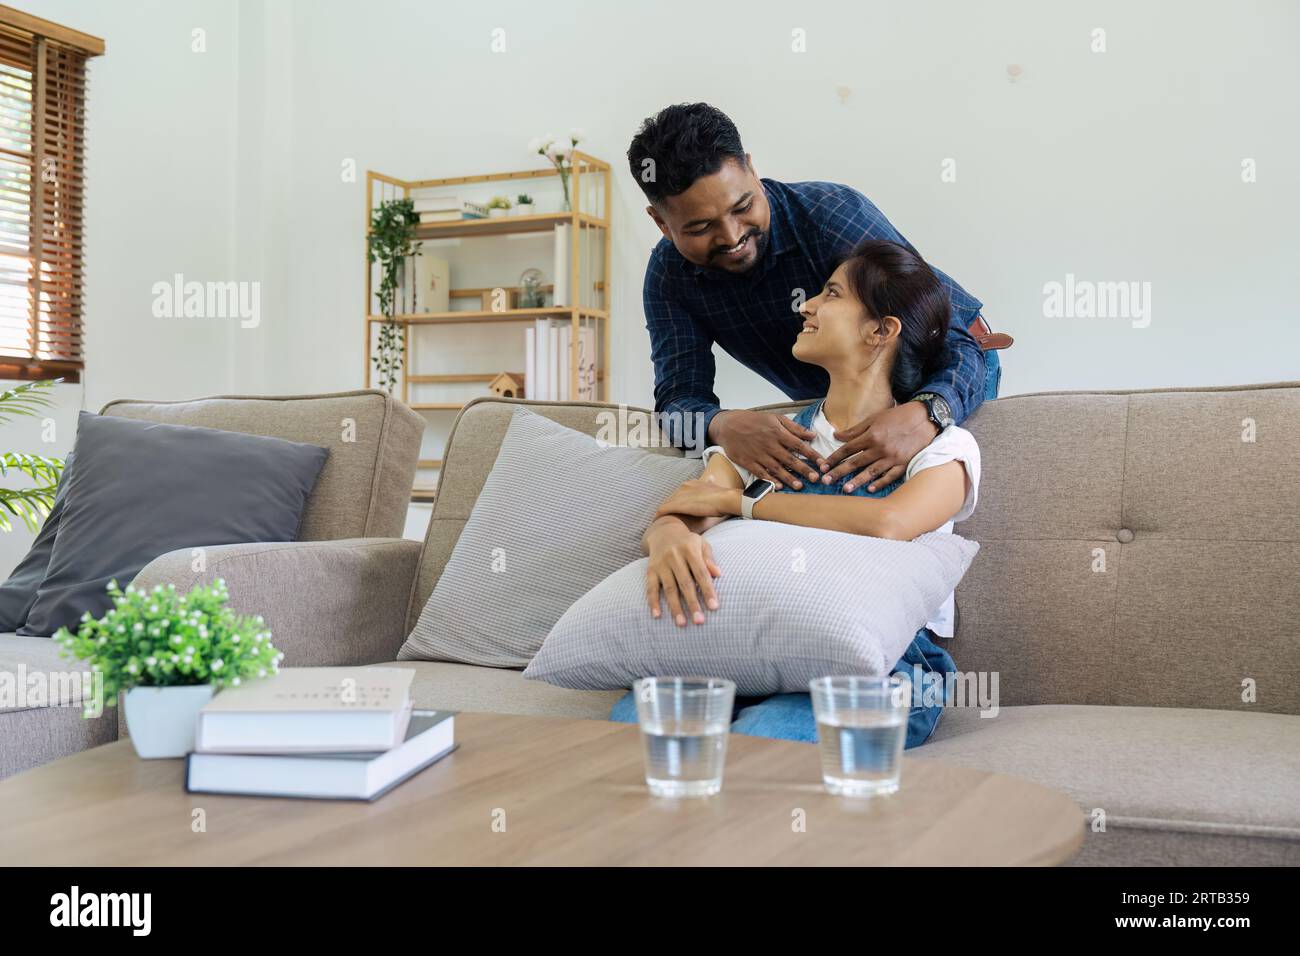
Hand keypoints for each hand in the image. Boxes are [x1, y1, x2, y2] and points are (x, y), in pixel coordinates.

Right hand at [644, 519, 721, 625]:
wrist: (663, 531)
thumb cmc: (688, 542)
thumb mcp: (701, 544)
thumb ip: (709, 559)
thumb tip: (718, 574)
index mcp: (689, 549)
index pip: (701, 573)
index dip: (707, 590)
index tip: (714, 607)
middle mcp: (674, 556)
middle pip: (685, 583)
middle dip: (692, 603)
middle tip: (699, 621)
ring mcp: (661, 564)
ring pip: (669, 588)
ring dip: (675, 607)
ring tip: (681, 624)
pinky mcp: (650, 570)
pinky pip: (651, 587)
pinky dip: (653, 602)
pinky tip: (657, 616)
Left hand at [653, 479, 739, 519]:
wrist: (726, 499)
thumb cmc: (724, 498)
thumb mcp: (715, 489)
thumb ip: (710, 487)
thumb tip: (712, 480)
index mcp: (692, 483)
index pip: (679, 494)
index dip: (676, 503)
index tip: (674, 512)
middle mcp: (683, 487)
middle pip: (671, 499)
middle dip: (668, 509)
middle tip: (663, 519)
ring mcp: (680, 495)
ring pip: (666, 505)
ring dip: (662, 514)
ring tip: (658, 523)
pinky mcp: (678, 504)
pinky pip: (663, 510)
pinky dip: (659, 517)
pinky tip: (657, 524)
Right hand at [710, 409, 823, 489]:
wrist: (727, 425)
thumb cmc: (753, 421)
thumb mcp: (775, 418)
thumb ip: (794, 427)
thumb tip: (812, 435)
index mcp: (777, 432)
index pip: (799, 445)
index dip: (812, 455)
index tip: (823, 463)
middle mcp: (769, 444)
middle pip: (790, 459)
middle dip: (804, 469)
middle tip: (816, 478)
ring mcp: (758, 454)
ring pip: (776, 468)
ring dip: (789, 478)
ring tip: (800, 486)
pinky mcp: (748, 462)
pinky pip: (761, 473)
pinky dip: (770, 480)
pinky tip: (779, 486)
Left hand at [820, 401, 938, 492]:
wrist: (925, 418)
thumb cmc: (898, 416)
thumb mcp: (875, 418)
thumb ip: (856, 429)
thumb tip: (836, 436)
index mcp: (872, 435)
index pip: (848, 449)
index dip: (834, 457)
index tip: (823, 465)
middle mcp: (880, 448)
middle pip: (855, 462)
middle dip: (839, 472)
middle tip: (826, 480)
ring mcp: (892, 457)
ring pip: (871, 472)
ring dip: (857, 481)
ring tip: (845, 489)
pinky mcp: (904, 463)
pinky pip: (890, 476)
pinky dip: (880, 483)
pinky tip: (870, 489)